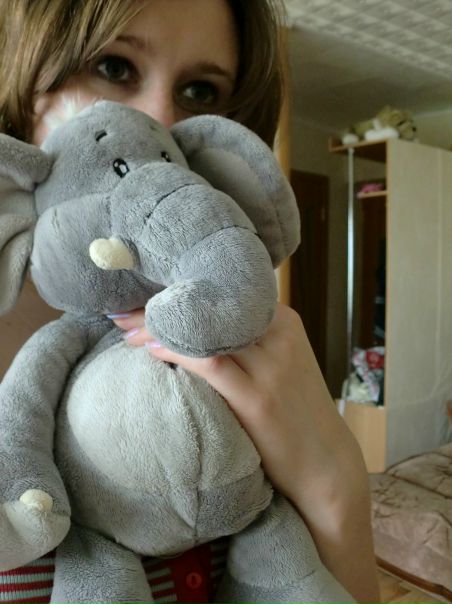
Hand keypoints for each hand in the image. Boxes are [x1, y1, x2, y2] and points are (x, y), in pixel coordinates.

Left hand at [112, 304, 379, 602]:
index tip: (145, 296)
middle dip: (160, 305)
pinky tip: (149, 350)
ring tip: (125, 330)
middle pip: (210, 305)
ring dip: (158, 328)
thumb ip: (248, 340)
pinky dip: (175, 350)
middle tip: (123, 311)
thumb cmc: (294, 411)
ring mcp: (271, 366)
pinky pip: (208, 362)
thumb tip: (193, 328)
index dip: (179, 291)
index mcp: (283, 320)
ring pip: (204, 329)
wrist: (326, 462)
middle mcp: (278, 335)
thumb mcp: (279, 362)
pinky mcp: (258, 398)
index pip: (223, 292)